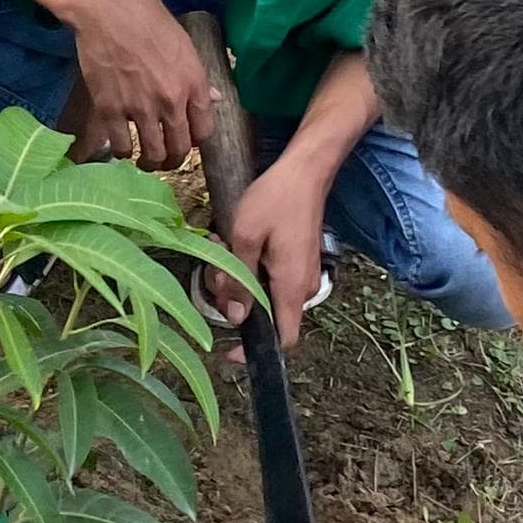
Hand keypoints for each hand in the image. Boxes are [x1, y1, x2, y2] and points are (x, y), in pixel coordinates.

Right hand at [60, 0, 215, 169]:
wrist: (106, 7)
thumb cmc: (146, 16)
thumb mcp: (183, 43)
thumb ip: (197, 77)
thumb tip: (213, 98)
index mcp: (193, 83)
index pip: (205, 131)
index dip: (196, 140)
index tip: (186, 140)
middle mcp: (171, 101)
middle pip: (179, 149)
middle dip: (173, 159)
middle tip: (165, 159)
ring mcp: (140, 107)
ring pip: (152, 154)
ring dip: (149, 162)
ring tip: (143, 161)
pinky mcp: (110, 109)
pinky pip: (121, 146)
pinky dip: (122, 151)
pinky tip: (122, 146)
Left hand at [210, 156, 330, 350]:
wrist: (305, 171)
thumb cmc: (276, 199)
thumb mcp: (246, 237)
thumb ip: (239, 280)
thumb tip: (236, 318)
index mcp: (291, 286)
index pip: (283, 339)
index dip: (257, 351)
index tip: (231, 351)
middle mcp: (301, 287)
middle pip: (266, 316)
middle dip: (234, 298)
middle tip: (216, 267)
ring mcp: (301, 275)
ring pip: (264, 295)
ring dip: (238, 277)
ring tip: (223, 244)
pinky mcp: (297, 262)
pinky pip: (270, 279)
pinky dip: (250, 267)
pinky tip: (236, 242)